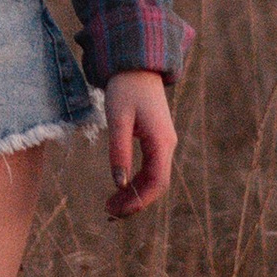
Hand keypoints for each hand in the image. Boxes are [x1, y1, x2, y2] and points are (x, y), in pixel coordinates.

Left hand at [104, 69, 175, 219]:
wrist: (137, 64)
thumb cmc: (126, 88)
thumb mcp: (118, 119)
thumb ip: (119, 150)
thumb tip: (119, 183)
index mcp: (161, 141)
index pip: (157, 181)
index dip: (139, 200)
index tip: (118, 211)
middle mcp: (167, 145)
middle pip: (156, 184)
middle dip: (135, 201)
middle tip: (109, 212)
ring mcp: (164, 142)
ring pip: (154, 177)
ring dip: (135, 193)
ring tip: (111, 204)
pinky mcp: (156, 139)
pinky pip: (150, 167)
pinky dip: (136, 180)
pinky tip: (121, 186)